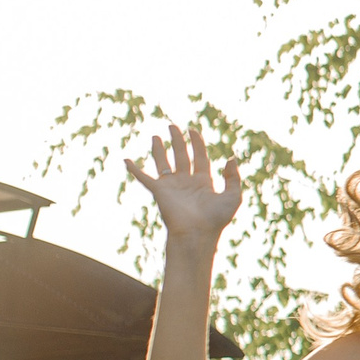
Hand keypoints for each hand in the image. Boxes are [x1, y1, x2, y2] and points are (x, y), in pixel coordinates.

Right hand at [125, 124, 242, 243]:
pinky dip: (134, 169)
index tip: (192, 130)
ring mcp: (171, 187)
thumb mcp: (233, 196)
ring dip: (159, 149)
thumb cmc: (216, 219)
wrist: (197, 234)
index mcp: (203, 182)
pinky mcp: (159, 192)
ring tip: (155, 136)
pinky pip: (144, 178)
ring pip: (163, 163)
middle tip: (172, 126)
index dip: (197, 143)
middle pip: (181, 156)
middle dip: (177, 141)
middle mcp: (186, 182)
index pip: (199, 157)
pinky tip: (126, 160)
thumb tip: (230, 157)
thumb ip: (233, 177)